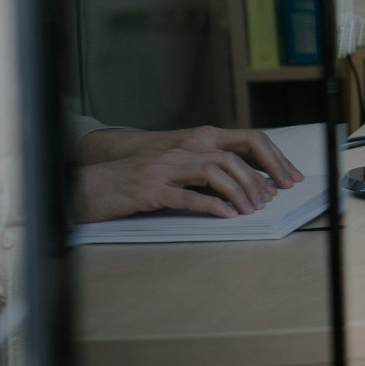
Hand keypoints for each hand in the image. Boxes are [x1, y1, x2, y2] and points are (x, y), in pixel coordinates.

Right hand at [72, 148, 281, 222]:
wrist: (89, 187)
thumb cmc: (132, 185)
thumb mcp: (171, 176)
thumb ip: (198, 179)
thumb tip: (235, 193)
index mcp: (185, 150)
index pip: (233, 150)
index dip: (258, 166)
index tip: (275, 185)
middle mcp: (177, 155)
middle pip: (229, 159)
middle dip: (253, 180)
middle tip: (266, 201)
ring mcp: (163, 172)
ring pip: (213, 173)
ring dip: (237, 192)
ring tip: (250, 209)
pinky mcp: (150, 191)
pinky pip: (186, 195)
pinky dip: (211, 205)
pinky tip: (226, 215)